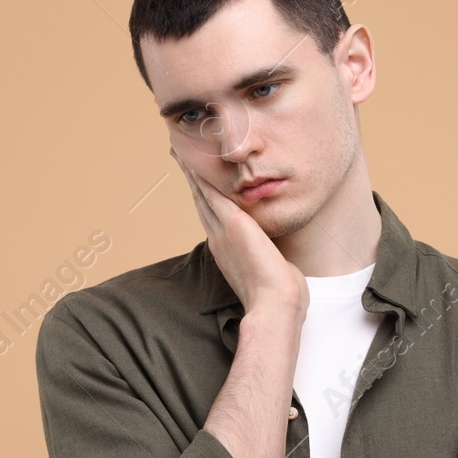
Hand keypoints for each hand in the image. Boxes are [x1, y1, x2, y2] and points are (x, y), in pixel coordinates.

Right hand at [170, 148, 306, 322]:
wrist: (274, 305)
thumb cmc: (278, 295)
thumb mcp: (270, 271)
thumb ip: (268, 259)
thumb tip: (276, 259)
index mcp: (226, 249)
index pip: (211, 216)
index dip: (202, 195)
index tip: (196, 180)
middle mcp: (219, 238)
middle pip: (200, 201)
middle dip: (191, 178)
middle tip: (179, 156)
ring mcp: (222, 231)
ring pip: (202, 194)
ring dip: (191, 172)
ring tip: (181, 151)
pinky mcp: (233, 224)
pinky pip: (211, 194)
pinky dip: (201, 177)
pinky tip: (194, 161)